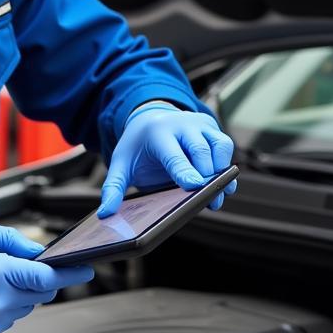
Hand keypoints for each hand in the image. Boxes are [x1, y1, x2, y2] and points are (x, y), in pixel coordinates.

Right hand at [0, 218, 92, 332]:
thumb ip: (14, 240)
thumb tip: (39, 251)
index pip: (45, 277)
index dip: (70, 273)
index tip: (88, 269)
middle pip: (43, 292)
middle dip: (43, 278)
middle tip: (26, 264)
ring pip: (30, 304)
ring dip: (25, 290)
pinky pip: (14, 315)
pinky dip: (11, 302)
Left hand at [98, 104, 235, 216]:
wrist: (149, 118)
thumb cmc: (137, 146)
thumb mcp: (120, 164)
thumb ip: (113, 187)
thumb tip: (105, 214)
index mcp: (157, 133)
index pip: (173, 155)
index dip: (184, 171)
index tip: (195, 186)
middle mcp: (181, 124)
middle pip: (200, 150)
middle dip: (208, 177)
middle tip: (210, 201)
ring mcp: (198, 124)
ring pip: (220, 145)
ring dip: (222, 171)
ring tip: (219, 195)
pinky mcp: (211, 128)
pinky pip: (225, 146)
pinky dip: (227, 166)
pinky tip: (223, 186)